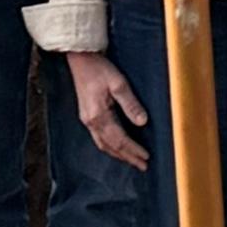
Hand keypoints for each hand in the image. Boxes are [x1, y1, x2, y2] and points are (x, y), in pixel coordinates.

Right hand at [68, 52, 148, 168]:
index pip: (119, 139)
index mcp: (98, 115)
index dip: (133, 149)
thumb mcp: (119, 83)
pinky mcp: (87, 116)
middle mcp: (90, 121)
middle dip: (127, 157)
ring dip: (118, 154)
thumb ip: (130, 104)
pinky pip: (99, 138)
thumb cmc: (99, 69)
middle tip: (143, 166)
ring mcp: (87, 120)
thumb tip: (143, 122)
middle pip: (111, 146)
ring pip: (103, 144)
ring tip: (132, 160)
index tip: (146, 157)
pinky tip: (117, 147)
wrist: (80, 60)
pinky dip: (110, 146)